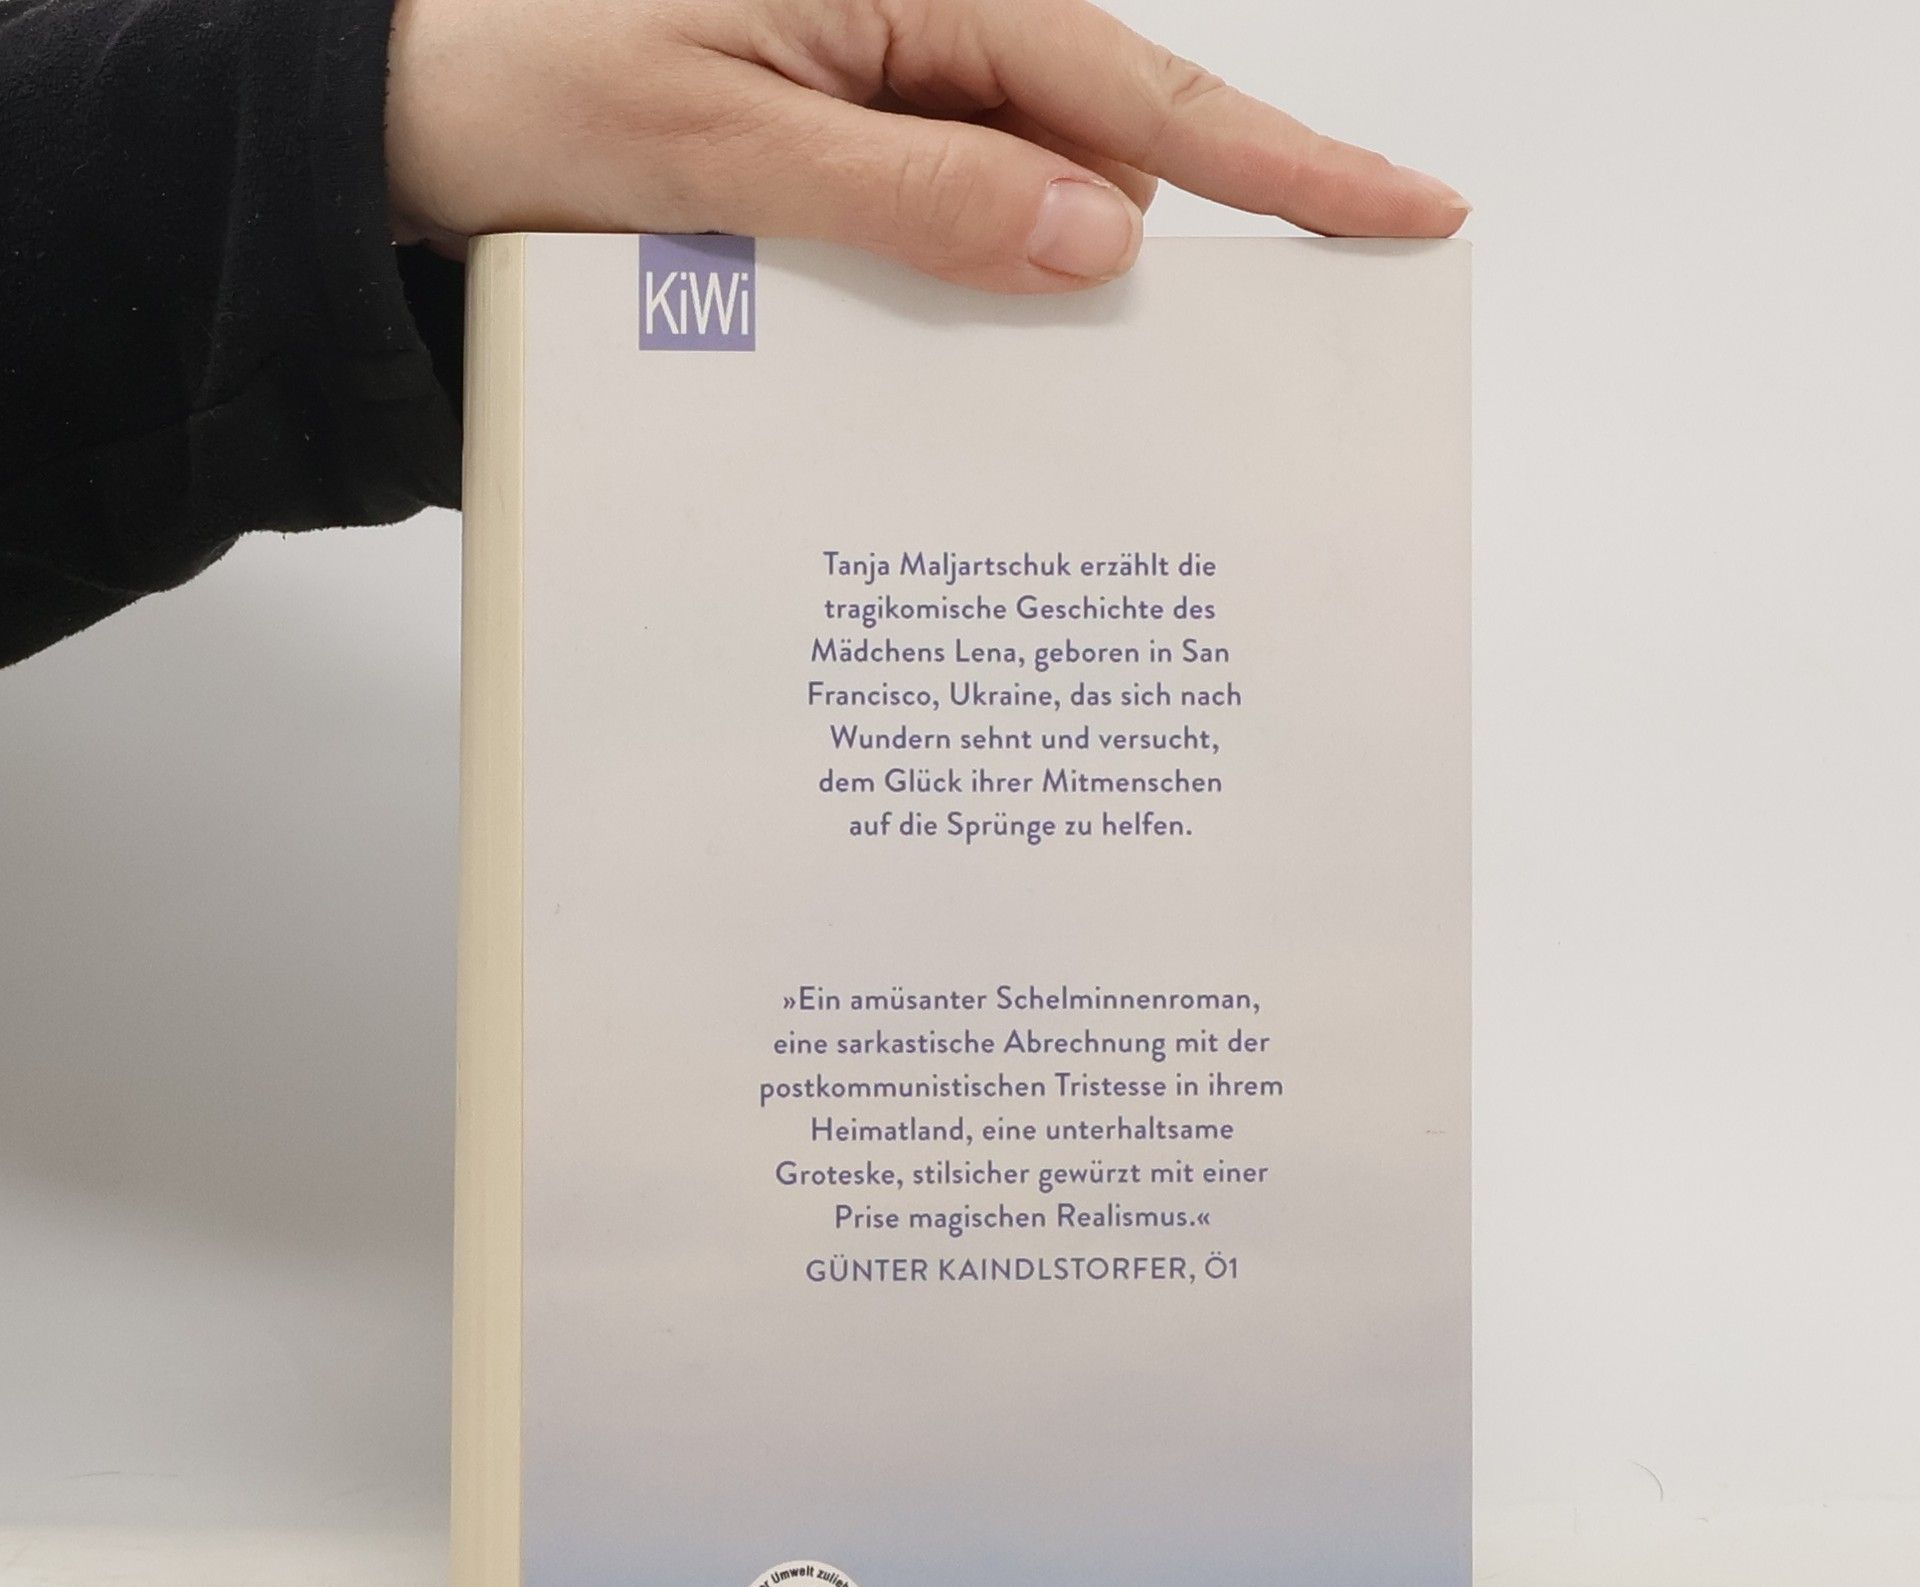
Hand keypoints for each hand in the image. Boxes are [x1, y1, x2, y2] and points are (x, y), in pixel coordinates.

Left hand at [386, 0, 1469, 291]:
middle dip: (1159, 260)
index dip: (1277, 162)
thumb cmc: (519, 87)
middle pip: (1099, 152)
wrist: (389, 105)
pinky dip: (964, 297)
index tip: (1404, 214)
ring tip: (1034, 379)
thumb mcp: (718, 148)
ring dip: (1039, 296)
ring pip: (1025, 204)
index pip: (1132, 88)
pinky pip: (947, 230)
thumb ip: (914, 194)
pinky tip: (948, 357)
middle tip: (1219, 363)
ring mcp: (880, 96)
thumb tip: (1100, 241)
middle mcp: (914, 30)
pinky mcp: (843, 155)